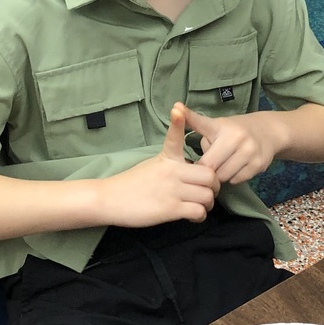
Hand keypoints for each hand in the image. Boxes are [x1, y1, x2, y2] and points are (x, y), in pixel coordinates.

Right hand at [104, 103, 219, 226]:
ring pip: (207, 195)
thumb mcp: (152, 165)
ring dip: (208, 204)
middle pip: (210, 175)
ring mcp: (172, 190)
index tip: (177, 109)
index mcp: (166, 158)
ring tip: (200, 206)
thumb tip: (191, 174)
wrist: (109, 199)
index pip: (174, 137)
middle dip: (214, 187)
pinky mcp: (170, 209)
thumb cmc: (131, 184)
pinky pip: (199, 211)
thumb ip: (173, 166)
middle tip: (207, 192)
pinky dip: (200, 216)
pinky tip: (193, 216)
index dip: (178, 122)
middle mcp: (171, 171)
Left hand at [182, 105, 284, 184]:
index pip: (200, 123)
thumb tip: (178, 112)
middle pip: (210, 165)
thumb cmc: (234, 131)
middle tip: (208, 166)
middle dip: (206, 169)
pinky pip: (236, 180)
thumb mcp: (215, 125)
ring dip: (220, 175)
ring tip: (223, 165)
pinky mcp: (258, 164)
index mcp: (220, 127)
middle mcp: (236, 137)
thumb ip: (198, 127)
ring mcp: (249, 151)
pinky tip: (235, 168)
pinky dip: (232, 178)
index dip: (187, 118)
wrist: (267, 132)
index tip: (176, 108)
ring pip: (223, 176)